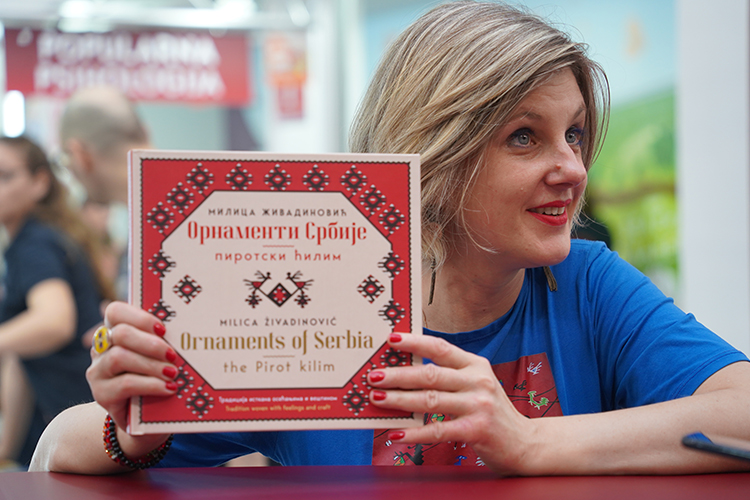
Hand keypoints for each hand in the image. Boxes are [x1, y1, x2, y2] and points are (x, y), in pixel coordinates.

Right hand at [86, 301, 176, 429]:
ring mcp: (98, 372)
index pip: (115, 312)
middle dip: (150, 343)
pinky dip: (151, 384)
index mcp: (114, 331)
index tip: (164, 329)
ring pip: (118, 357)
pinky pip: (125, 384)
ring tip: (172, 373)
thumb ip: (163, 341)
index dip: (140, 317)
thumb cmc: (155, 377)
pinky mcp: (101, 394)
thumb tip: (189, 329)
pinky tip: (168, 388)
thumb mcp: (158, 357)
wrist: (142, 417)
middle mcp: (101, 349)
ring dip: (151, 364)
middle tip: (173, 355)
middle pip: (120, 334)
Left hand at [367, 333, 536, 473]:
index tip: (391, 339)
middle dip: (398, 374)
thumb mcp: (475, 385)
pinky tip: (398, 434)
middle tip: (373, 375)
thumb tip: (404, 372)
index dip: (415, 342)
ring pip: (431, 400)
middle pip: (431, 375)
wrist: (525, 443)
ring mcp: (479, 405)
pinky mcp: (477, 430)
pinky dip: (415, 433)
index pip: (441, 348)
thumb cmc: (490, 411)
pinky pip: (439, 430)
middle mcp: (478, 381)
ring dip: (400, 400)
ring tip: (377, 398)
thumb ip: (448, 377)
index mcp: (475, 364)